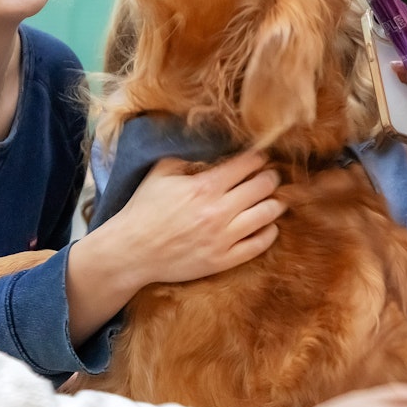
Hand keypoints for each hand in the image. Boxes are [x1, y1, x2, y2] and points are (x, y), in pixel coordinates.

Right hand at [64, 150, 285, 342]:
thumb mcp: (160, 173)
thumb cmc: (143, 210)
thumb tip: (206, 146)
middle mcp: (218, 211)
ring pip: (267, 215)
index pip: (247, 164)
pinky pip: (259, 245)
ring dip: (275, 204)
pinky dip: (269, 232)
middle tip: (270, 176)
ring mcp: (222, 238)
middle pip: (263, 187)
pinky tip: (268, 226)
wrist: (131, 251)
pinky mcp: (223, 260)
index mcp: (204, 186)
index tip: (260, 157)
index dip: (258, 157)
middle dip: (270, 178)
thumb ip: (185, 157)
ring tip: (274, 200)